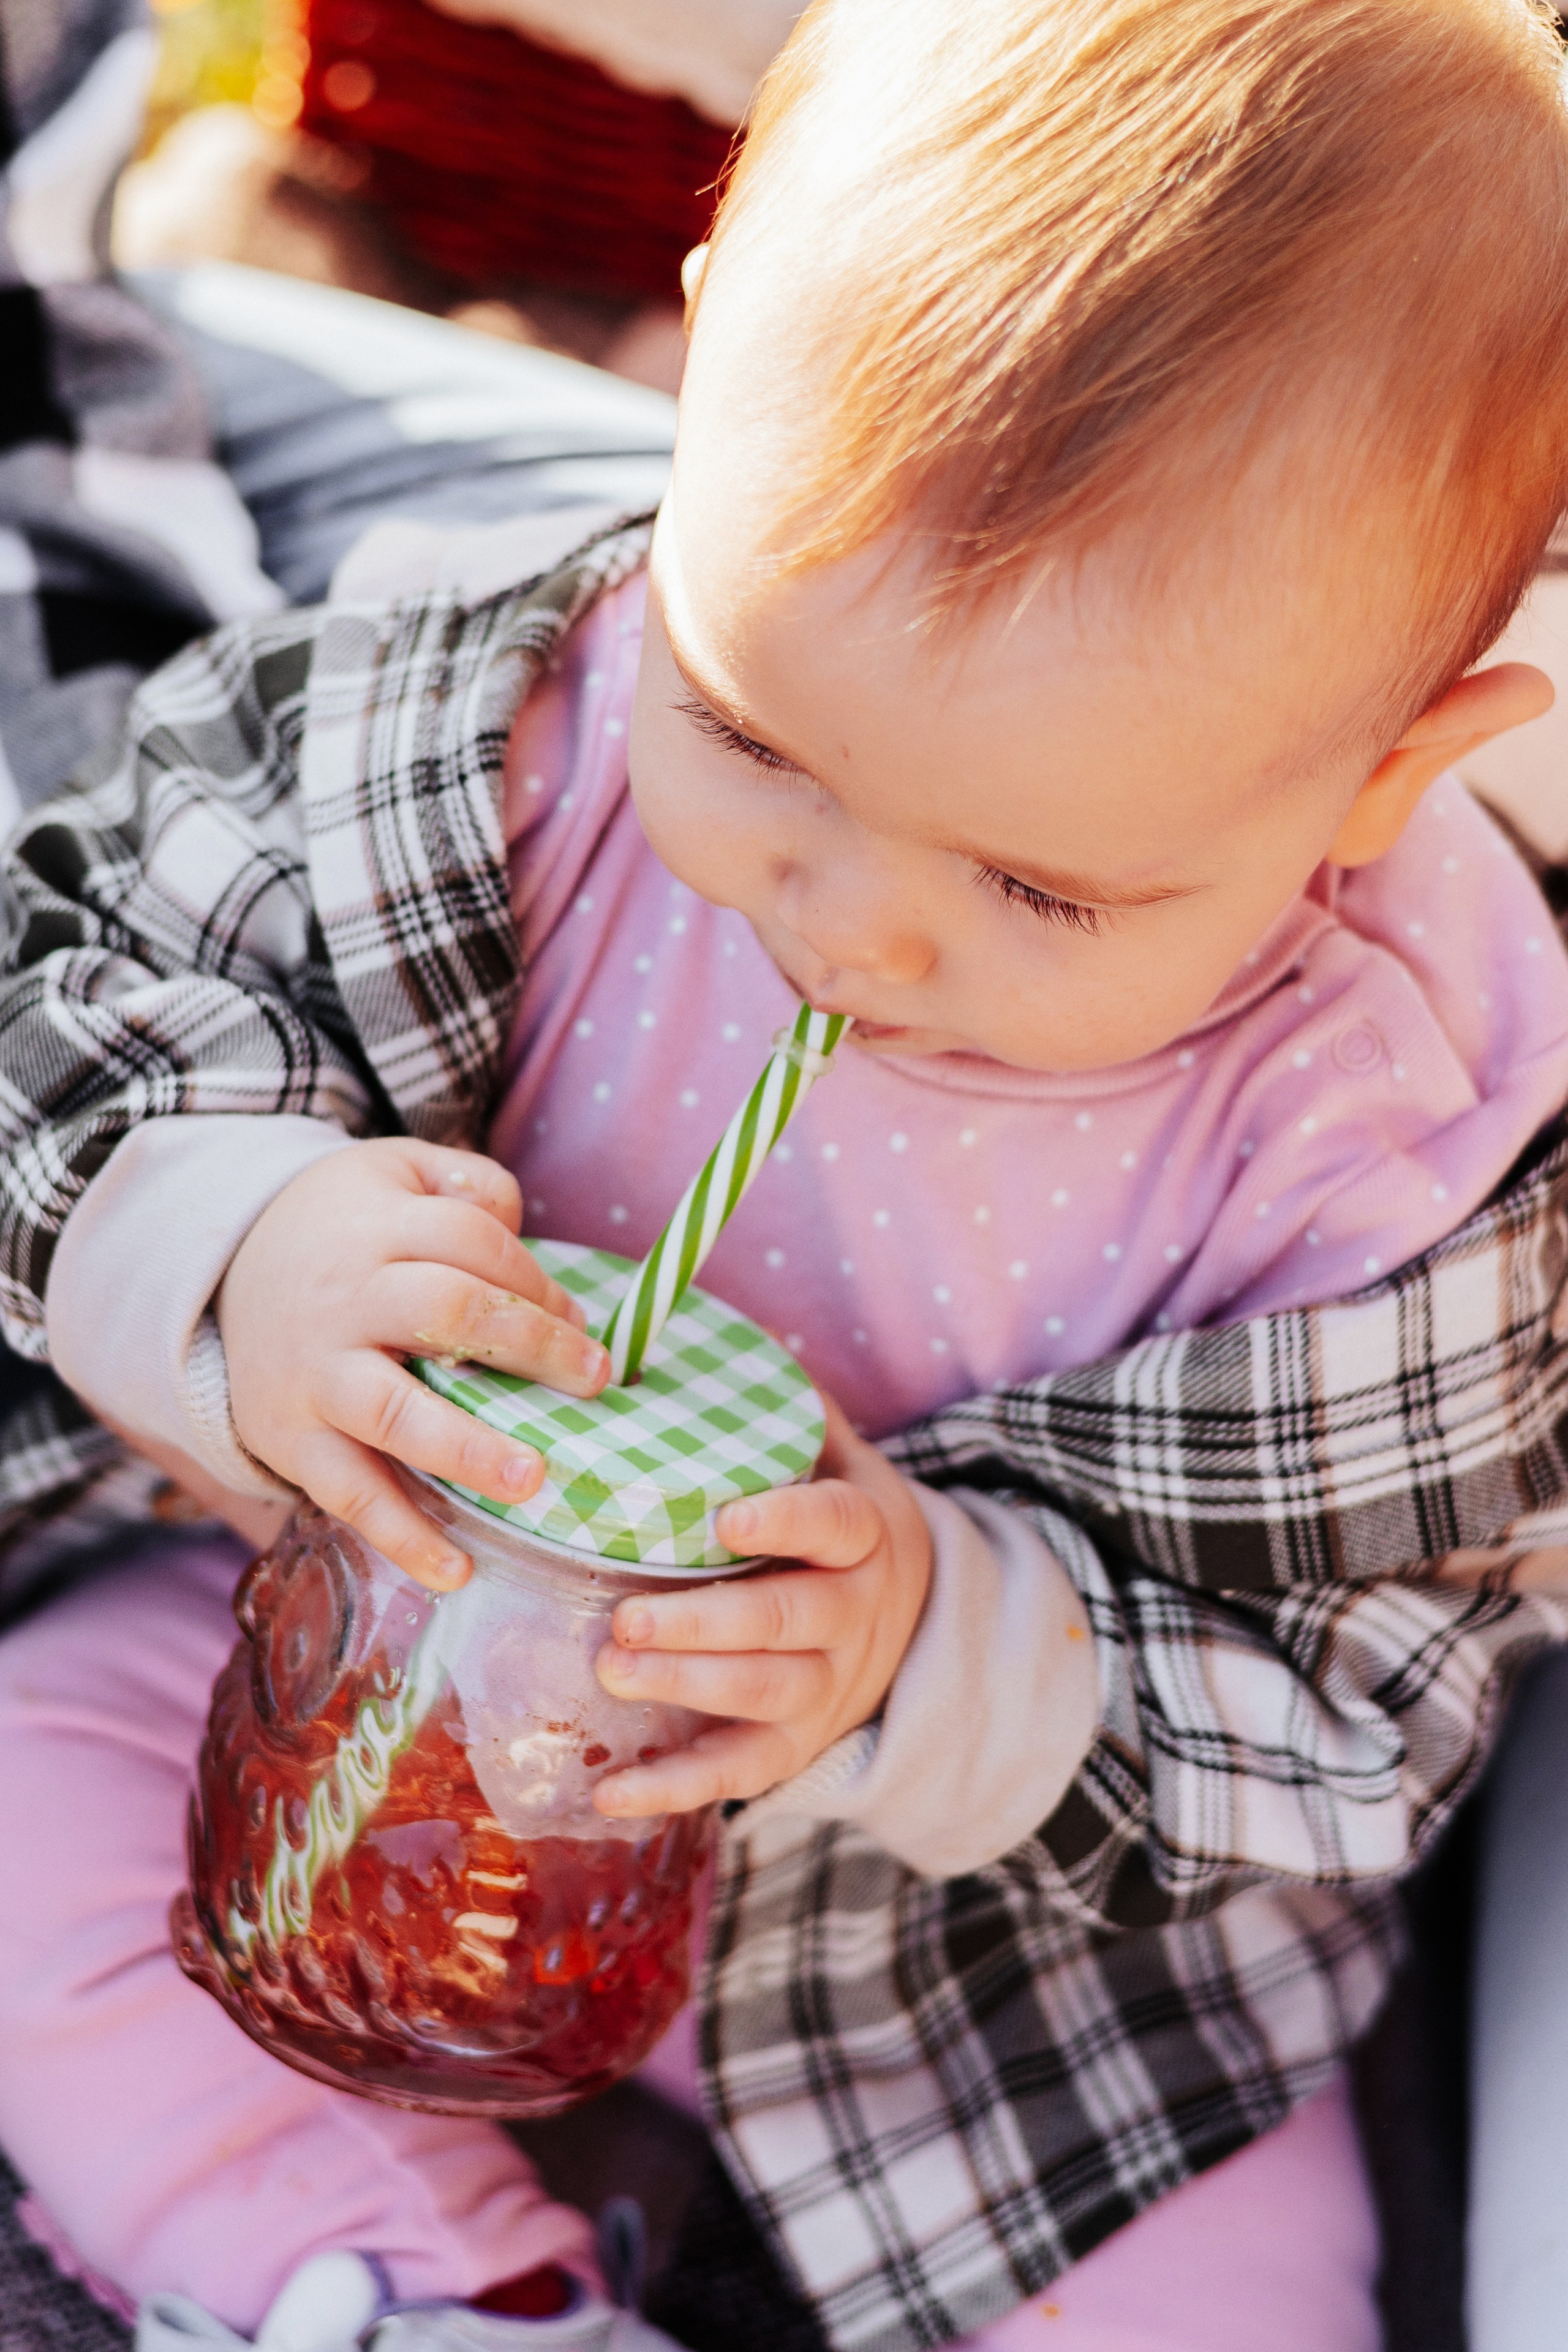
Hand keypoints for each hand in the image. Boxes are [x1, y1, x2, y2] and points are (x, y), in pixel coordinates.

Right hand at [218, 1138, 609, 1588]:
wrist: (219, 1271)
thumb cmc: (342, 1229)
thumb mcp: (393, 1173)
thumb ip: (465, 1185)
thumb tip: (523, 1226)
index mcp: (378, 1228)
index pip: (470, 1241)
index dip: (534, 1280)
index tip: (581, 1325)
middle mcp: (344, 1299)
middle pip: (443, 1310)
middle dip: (526, 1343)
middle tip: (592, 1381)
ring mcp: (314, 1375)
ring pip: (391, 1410)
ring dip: (465, 1448)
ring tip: (530, 1479)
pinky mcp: (290, 1439)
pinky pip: (347, 1492)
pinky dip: (400, 1536)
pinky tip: (456, 1570)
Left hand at [591, 1398, 932, 1815]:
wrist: (916, 1625)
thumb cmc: (842, 1526)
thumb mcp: (840, 1459)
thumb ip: (785, 1405)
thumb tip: (710, 1323)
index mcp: (864, 1533)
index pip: (835, 1525)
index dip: (786, 1522)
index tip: (725, 1518)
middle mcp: (854, 1615)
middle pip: (786, 1623)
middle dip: (704, 1626)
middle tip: (625, 1620)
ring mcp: (829, 1687)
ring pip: (764, 1695)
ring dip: (686, 1688)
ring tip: (611, 1672)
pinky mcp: (797, 1745)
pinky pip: (739, 1775)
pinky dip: (674, 1790)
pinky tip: (607, 1793)